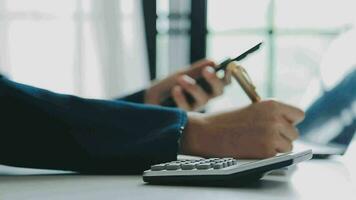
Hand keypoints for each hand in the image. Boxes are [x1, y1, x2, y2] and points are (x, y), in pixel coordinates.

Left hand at [145, 59, 230, 110]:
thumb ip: (196, 70)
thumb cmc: (168, 86)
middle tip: (207, 71)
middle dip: (214, 80)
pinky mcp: (186, 116)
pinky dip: (180, 97)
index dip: (229, 74)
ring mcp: (196, 107)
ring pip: (203, 99)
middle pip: (219, 91)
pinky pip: (187, 107)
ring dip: (193, 87)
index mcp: (208, 85)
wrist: (150, 99)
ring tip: (181, 78)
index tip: (226, 66)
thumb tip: (213, 62)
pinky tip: (174, 90)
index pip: (224, 81)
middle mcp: (205, 97)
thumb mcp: (181, 74)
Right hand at [180, 100, 304, 158]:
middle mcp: (275, 118)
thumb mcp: (252, 109)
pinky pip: (278, 156)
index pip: (298, 114)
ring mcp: (272, 136)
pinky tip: (252, 148)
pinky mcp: (266, 152)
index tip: (280, 124)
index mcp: (272, 104)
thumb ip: (271, 114)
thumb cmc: (226, 120)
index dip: (289, 120)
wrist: (207, 132)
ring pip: (288, 146)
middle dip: (282, 136)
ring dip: (276, 147)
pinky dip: (267, 156)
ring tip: (256, 142)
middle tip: (262, 135)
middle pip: (294, 132)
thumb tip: (289, 124)